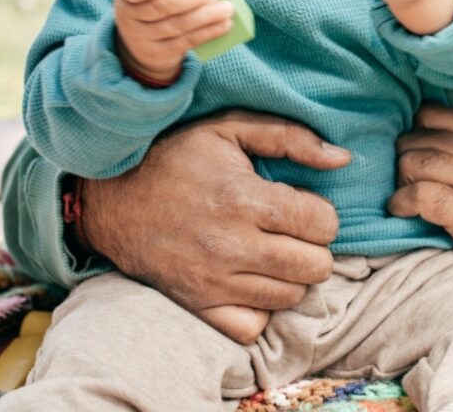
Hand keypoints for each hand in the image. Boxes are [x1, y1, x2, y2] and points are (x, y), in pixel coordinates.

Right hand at [79, 109, 350, 343]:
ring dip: (291, 275)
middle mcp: (232, 246)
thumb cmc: (175, 155)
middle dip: (313, 247)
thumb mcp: (230, 127)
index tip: (304, 206)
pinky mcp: (197, 305)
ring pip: (290, 297)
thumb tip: (342, 158)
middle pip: (315, 267)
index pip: (322, 225)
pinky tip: (253, 281)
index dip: (322, 214)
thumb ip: (291, 137)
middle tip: (292, 231)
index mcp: (245, 199)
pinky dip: (261, 308)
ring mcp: (214, 282)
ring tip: (271, 250)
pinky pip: (252, 326)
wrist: (110, 196)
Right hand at [114, 0, 233, 80]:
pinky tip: (225, 24)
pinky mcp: (161, 54)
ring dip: (205, 17)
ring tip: (227, 8)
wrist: (141, 44)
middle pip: (161, 8)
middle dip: (190, 0)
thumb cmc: (154, 3)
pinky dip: (208, 32)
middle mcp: (130, 18)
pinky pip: (187, 42)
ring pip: (177, 26)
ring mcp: (144, 39)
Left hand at [388, 103, 452, 283]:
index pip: (432, 113)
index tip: (411, 151)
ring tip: (405, 197)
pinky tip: (402, 210)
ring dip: (401, 181)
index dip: (414, 132)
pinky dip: (402, 202)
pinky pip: (419, 194)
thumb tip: (420, 142)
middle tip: (405, 181)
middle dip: (404, 160)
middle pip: (418, 139)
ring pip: (415, 162)